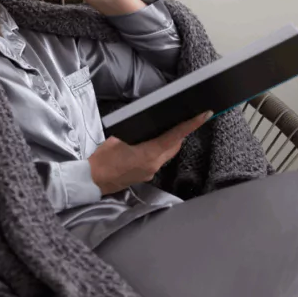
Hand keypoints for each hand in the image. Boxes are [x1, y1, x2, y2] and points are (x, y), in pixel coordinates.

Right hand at [88, 111, 213, 195]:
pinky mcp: (146, 175)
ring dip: (169, 141)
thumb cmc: (103, 159)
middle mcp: (154, 164)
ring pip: (168, 153)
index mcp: (148, 154)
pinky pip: (159, 159)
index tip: (204, 115)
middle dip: (180, 133)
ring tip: (167, 129)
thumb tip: (148, 126)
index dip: (191, 125)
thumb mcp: (117, 139)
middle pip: (175, 146)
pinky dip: (160, 150)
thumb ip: (136, 132)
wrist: (93, 181)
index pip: (175, 136)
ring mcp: (151, 172)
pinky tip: (151, 143)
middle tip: (183, 118)